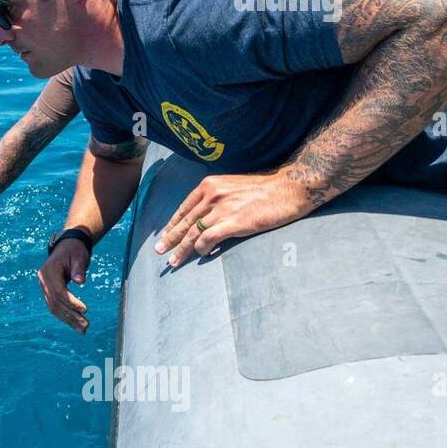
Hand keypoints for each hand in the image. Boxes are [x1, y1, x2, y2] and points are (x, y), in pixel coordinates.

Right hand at [38, 238, 90, 332]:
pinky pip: (55, 306)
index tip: (85, 309)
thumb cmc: (75, 251)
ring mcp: (44, 287)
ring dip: (68, 319)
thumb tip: (80, 281)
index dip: (71, 302)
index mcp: (49, 271)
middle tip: (86, 325)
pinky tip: (75, 324)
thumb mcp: (79, 256)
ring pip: (54, 307)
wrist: (67, 246)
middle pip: (55, 302)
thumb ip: (79, 268)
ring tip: (83, 329)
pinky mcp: (49, 292)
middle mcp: (43, 280)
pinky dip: (65, 316)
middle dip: (71, 315)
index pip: (58, 291)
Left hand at [155, 170, 312, 266]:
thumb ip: (216, 198)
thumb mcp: (232, 187)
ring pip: (193, 233)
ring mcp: (221, 209)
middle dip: (170, 238)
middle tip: (159, 251)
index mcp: (209, 186)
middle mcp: (211, 196)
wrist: (287, 189)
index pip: (184, 208)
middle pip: (185, 221)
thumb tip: (206, 215)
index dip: (173, 223)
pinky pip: (208, 239)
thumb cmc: (264, 189)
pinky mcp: (233, 222)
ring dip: (181, 249)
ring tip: (172, 261)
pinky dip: (201, 249)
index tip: (166, 234)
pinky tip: (201, 255)